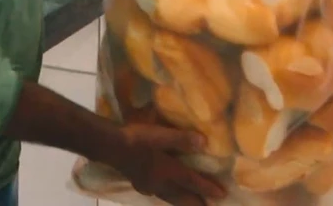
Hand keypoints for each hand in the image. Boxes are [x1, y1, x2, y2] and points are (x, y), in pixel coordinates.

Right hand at [108, 124, 226, 205]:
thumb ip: (181, 139)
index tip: (222, 195)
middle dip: (196, 203)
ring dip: (182, 202)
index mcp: (168, 171)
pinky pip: (159, 195)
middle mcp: (160, 183)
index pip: (192, 182)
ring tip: (191, 204)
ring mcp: (148, 185)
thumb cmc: (136, 139)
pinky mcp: (139, 183)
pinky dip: (168, 197)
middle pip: (182, 197)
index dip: (208, 188)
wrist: (110, 146)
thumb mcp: (160, 134)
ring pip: (170, 198)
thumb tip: (204, 142)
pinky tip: (163, 193)